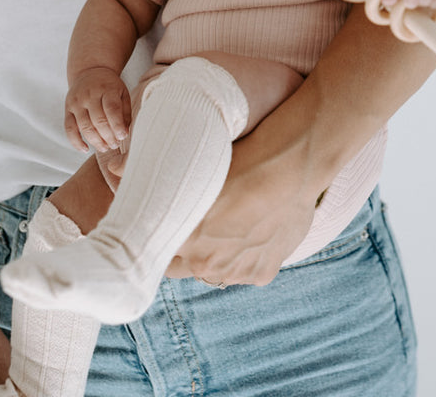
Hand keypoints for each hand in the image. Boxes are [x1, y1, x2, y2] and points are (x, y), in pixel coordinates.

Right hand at [64, 67, 130, 152]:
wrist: (90, 71)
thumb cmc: (110, 86)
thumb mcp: (122, 93)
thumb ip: (125, 112)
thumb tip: (124, 134)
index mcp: (107, 89)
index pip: (112, 109)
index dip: (117, 125)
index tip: (123, 136)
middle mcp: (90, 95)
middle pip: (98, 120)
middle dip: (108, 137)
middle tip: (115, 145)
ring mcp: (77, 102)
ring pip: (84, 126)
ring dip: (95, 141)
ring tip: (105, 148)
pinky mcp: (67, 108)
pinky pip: (69, 128)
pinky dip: (75, 141)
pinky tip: (85, 149)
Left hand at [165, 133, 316, 285]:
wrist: (290, 166)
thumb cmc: (242, 161)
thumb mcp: (196, 174)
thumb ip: (174, 200)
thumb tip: (146, 189)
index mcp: (183, 238)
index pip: (158, 254)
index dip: (166, 239)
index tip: (173, 228)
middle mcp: (205, 263)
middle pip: (186, 267)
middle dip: (191, 251)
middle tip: (207, 224)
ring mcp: (235, 272)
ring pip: (218, 271)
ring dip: (222, 255)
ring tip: (238, 223)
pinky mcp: (262, 274)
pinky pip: (247, 271)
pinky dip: (250, 256)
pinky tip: (258, 228)